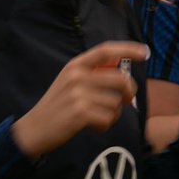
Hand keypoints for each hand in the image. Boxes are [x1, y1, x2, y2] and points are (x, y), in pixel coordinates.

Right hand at [11, 41, 148, 159]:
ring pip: (116, 102)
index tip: (145, 52)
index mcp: (75, 65)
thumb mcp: (69, 82)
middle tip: (126, 102)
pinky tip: (94, 127)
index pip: (105, 50)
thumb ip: (92, 73)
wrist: (34, 129)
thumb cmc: (57, 106)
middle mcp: (77, 76)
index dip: (127, 49)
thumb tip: (121, 68)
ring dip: (113, 114)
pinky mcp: (80, 113)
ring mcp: (78, 94)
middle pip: (120, 78)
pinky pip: (108, 118)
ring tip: (99, 118)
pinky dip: (105, 126)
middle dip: (129, 93)